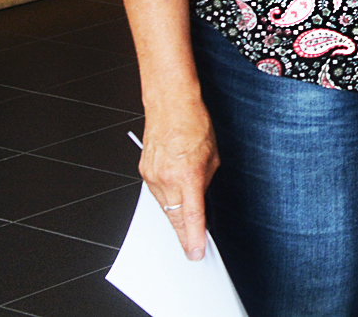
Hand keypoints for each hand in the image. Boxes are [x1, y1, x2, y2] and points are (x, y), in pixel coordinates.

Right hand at [138, 100, 219, 259]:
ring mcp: (152, 175)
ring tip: (186, 221)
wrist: (169, 104)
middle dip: (183, 234)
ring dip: (175, 215)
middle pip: (174, 217)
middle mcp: (167, 178)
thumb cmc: (195, 123)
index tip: (195, 252)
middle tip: (192, 247)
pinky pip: (157, 192)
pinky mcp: (144, 171)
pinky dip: (166, 198)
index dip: (194, 237)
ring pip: (164, 206)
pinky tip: (175, 196)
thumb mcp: (213, 156)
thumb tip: (201, 194)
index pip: (191, 216)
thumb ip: (206, 179)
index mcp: (188, 175)